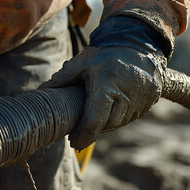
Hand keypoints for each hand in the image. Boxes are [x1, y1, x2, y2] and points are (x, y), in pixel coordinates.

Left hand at [40, 16, 166, 149]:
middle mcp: (125, 97)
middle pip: (105, 126)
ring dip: (105, 124)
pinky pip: (130, 118)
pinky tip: (111, 108)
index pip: (93, 122)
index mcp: (106, 87)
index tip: (73, 142)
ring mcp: (140, 101)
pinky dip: (118, 117)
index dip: (81, 137)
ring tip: (96, 115)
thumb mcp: (83, 62)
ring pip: (118, 123)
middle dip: (92, 129)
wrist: (141, 46)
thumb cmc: (107, 55)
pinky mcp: (148, 103)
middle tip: (81, 128)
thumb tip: (41, 91)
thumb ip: (63, 78)